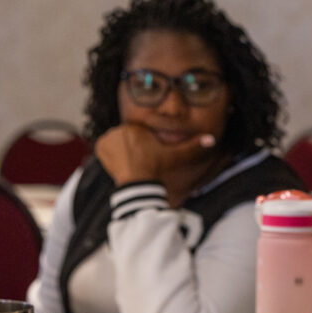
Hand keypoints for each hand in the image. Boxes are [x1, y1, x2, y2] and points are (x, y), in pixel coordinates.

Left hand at [94, 123, 216, 191]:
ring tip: (133, 161)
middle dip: (135, 145)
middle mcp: (119, 129)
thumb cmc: (157, 169)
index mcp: (136, 127)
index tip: (150, 154)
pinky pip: (107, 146)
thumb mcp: (176, 156)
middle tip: (142, 159)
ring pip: (118, 140)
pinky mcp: (100, 147)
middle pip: (129, 135)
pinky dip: (112, 152)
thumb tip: (212, 138)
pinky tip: (122, 161)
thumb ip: (193, 146)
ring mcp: (107, 138)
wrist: (138, 185)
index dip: (147, 143)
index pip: (141, 131)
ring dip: (124, 148)